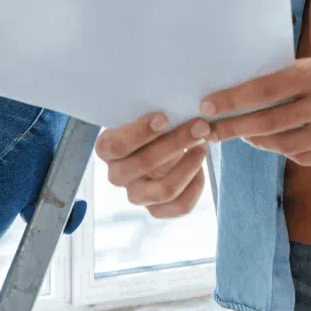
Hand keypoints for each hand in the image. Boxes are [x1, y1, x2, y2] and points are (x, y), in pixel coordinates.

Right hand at [95, 113, 212, 218]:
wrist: (156, 144)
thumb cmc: (151, 123)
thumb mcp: (143, 113)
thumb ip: (150, 109)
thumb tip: (174, 101)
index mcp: (106, 149)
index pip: (117, 146)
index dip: (140, 133)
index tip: (164, 117)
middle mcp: (117, 175)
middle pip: (144, 164)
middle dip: (176, 142)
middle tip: (199, 125)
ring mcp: (136, 195)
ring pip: (164, 190)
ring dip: (189, 165)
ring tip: (204, 142)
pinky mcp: (156, 209)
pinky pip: (180, 206)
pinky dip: (195, 186)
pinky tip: (201, 166)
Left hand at [201, 44, 310, 166]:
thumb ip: (285, 80)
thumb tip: (239, 95)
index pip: (265, 89)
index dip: (233, 100)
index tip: (207, 105)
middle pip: (270, 121)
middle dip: (234, 127)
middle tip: (210, 130)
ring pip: (285, 144)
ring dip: (257, 141)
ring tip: (243, 135)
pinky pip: (306, 158)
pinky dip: (285, 151)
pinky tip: (273, 143)